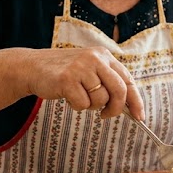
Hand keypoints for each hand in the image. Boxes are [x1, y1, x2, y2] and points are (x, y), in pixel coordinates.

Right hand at [25, 47, 144, 120]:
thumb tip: (130, 108)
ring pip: (100, 100)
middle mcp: (95, 58)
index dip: (136, 100)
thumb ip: (108, 83)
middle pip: (120, 91)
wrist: (33, 67)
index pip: (128, 80)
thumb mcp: (89, 71)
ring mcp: (81, 67)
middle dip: (116, 109)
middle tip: (106, 115)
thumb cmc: (64, 73)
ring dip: (91, 106)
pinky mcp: (67, 79)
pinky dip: (77, 106)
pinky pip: (83, 104)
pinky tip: (68, 96)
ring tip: (79, 96)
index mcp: (104, 55)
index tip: (140, 117)